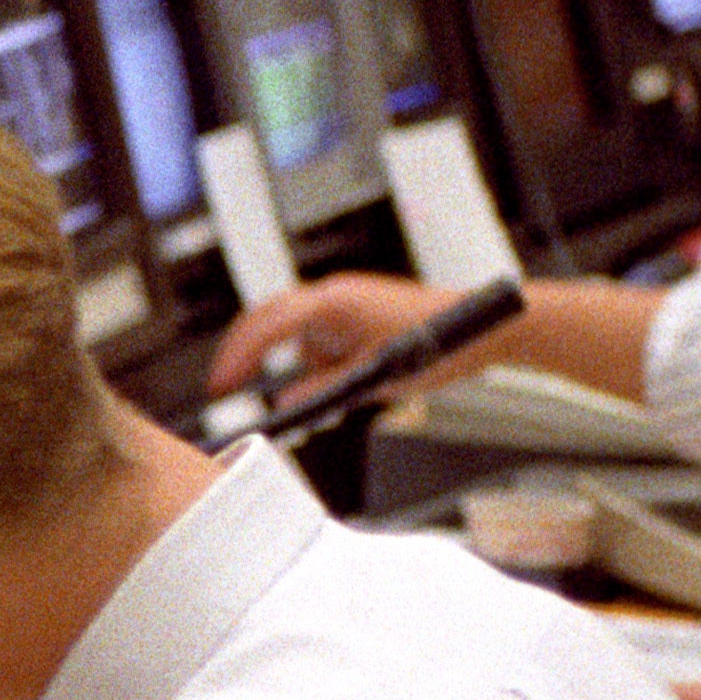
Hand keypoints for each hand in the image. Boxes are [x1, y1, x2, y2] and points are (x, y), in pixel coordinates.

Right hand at [207, 273, 459, 397]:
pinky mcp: (350, 315)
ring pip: (291, 331)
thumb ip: (325, 389)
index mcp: (336, 300)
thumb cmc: (438, 342)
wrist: (479, 327)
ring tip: (310, 391)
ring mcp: (340, 303)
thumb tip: (285, 405)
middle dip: (242, 352)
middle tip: (222, 386)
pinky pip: (316, 339)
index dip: (239, 354)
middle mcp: (332, 294)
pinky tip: (337, 382)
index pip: (271, 324)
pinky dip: (315, 364)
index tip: (221, 383)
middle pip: (267, 318)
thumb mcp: (376, 377)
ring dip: (288, 361)